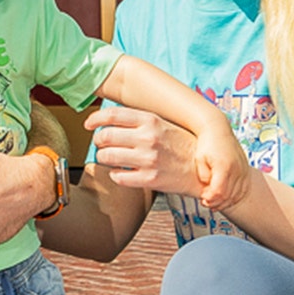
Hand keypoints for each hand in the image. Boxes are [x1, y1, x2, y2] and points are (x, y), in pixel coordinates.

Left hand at [85, 106, 204, 195]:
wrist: (205, 170)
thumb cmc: (183, 145)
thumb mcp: (163, 124)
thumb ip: (140, 120)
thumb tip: (111, 117)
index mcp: (151, 120)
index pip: (112, 115)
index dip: (94, 119)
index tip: (88, 124)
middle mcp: (148, 138)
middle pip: (105, 136)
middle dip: (98, 141)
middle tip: (101, 144)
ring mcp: (148, 159)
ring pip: (107, 156)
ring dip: (103, 157)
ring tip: (110, 158)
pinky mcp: (150, 179)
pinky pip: (118, 177)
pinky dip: (115, 175)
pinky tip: (121, 172)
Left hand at [193, 128, 251, 210]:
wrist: (218, 129)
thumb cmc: (206, 144)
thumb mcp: (199, 159)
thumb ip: (203, 175)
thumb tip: (208, 188)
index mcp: (224, 166)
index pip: (219, 191)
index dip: (210, 199)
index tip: (203, 199)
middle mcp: (237, 169)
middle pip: (228, 195)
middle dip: (216, 202)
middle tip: (206, 203)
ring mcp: (244, 170)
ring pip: (237, 194)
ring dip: (225, 202)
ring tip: (214, 203)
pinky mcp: (246, 170)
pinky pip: (243, 189)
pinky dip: (235, 196)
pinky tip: (225, 198)